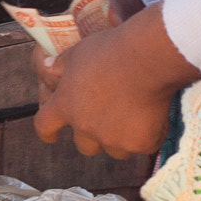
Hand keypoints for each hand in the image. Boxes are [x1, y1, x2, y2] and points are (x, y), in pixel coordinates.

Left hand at [33, 4, 200, 158]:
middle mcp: (85, 127)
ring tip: (134, 118)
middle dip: (93, 137)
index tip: (51, 137)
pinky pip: (144, 147)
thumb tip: (47, 68)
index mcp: (65, 105)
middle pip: (84, 146)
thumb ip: (61, 65)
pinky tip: (156, 118)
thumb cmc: (110, 50)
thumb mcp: (78, 52)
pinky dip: (149, 137)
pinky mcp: (140, 143)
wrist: (147, 59)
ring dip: (121, 139)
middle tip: (107, 122)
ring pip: (115, 150)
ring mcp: (114, 138)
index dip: (47, 132)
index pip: (44, 126)